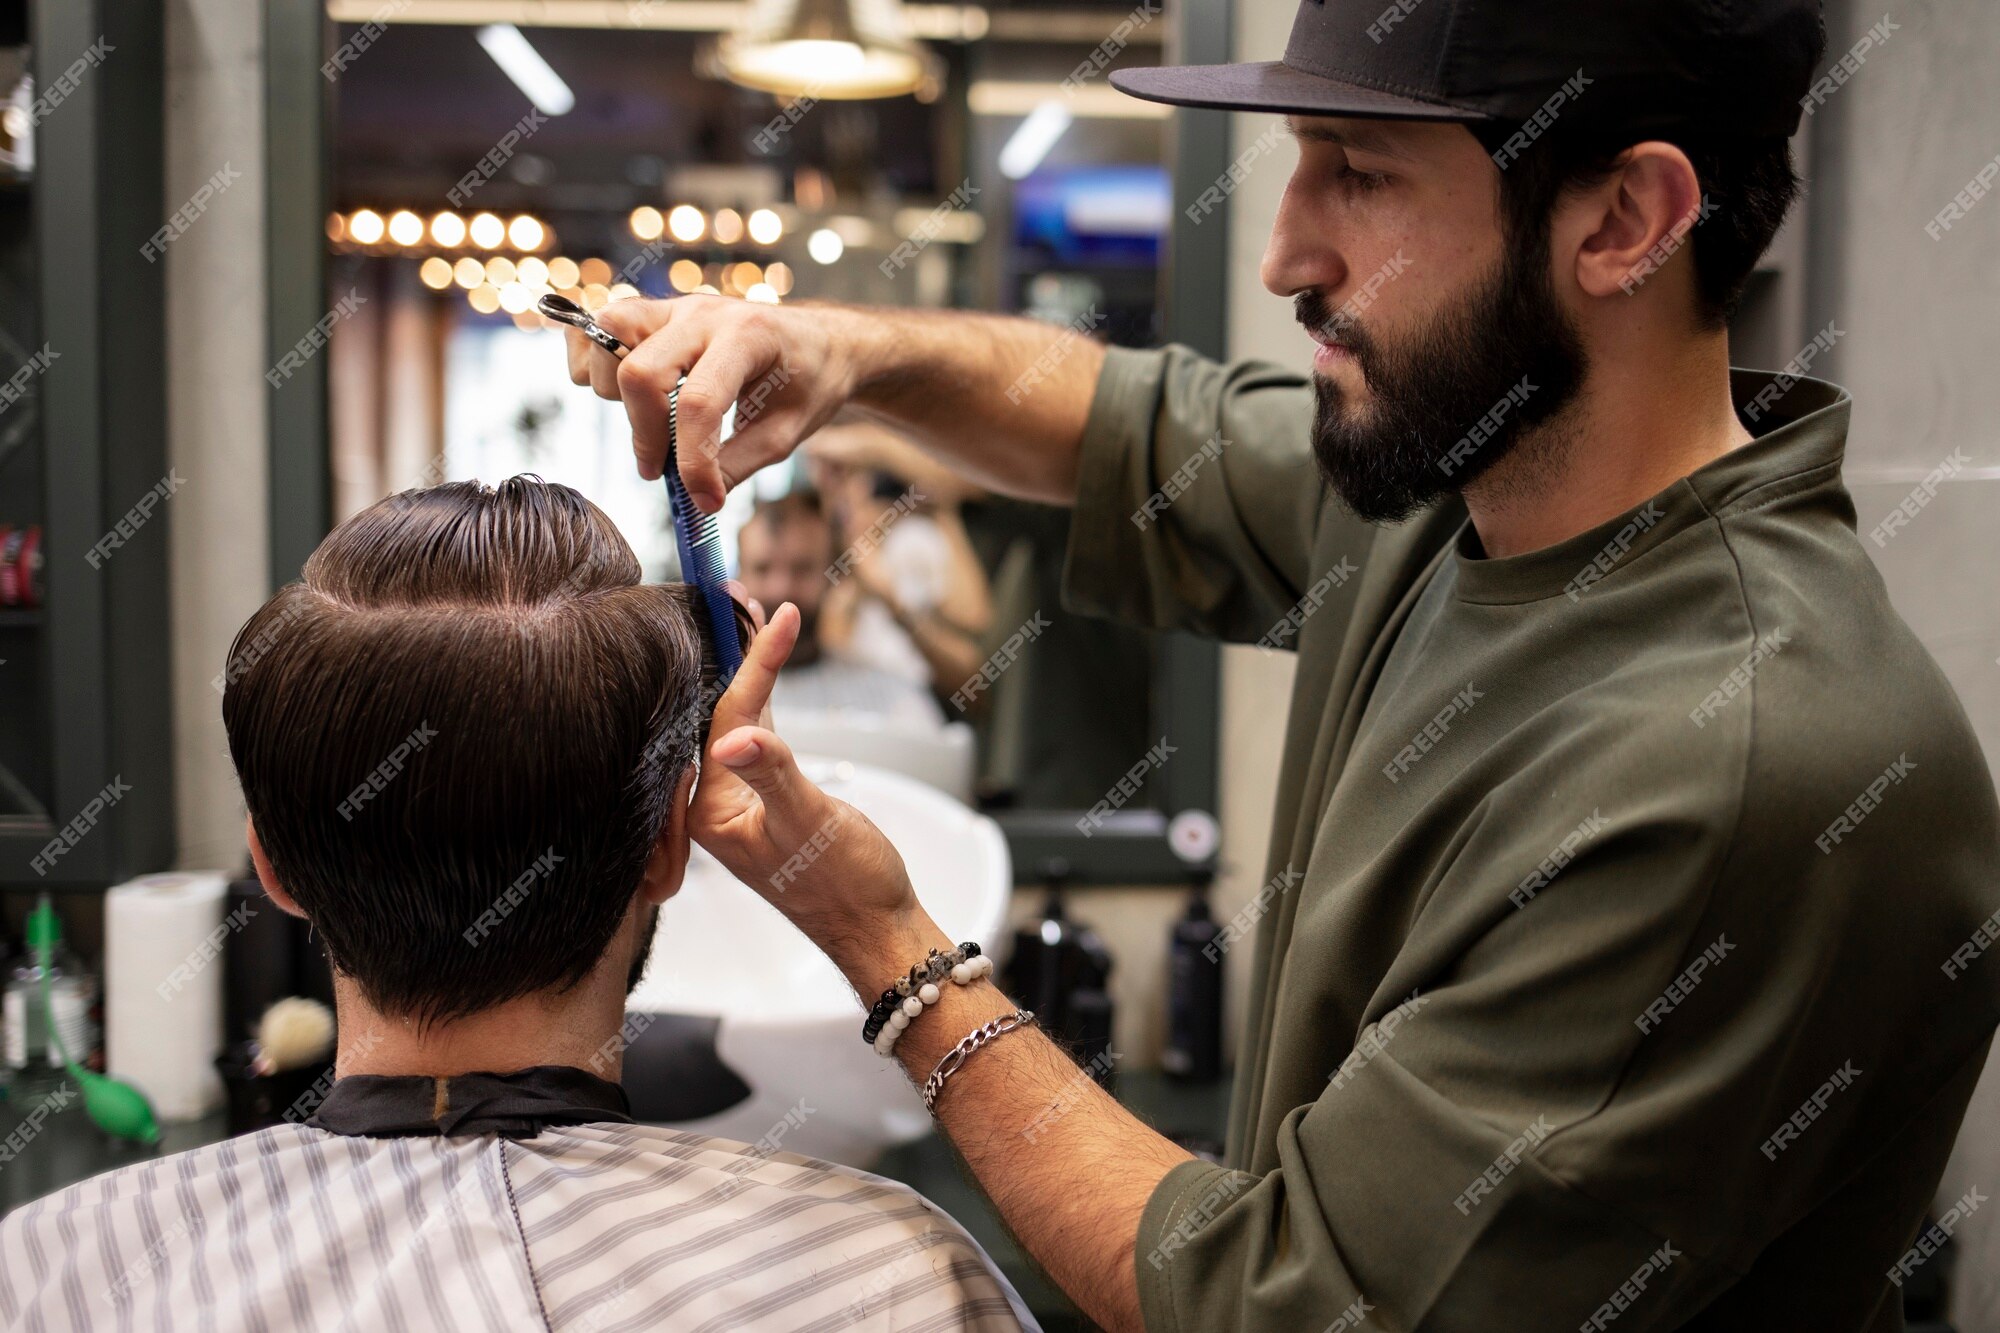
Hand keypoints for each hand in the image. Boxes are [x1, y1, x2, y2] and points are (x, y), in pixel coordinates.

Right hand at [564, 294, 874, 509]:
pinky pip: (597, 322)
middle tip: (661, 469)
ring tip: (649, 418)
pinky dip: (592, 356)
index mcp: (748, 337)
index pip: (698, 404)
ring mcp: (675, 307)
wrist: (820, 342)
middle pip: (640, 372)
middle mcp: (704, 314)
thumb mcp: (786, 434)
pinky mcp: (655, 312)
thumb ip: (737, 464)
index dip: (693, 462)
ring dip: (614, 389)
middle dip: (646, 434)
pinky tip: (620, 390)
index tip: (705, 501)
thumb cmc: (808, 384)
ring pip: (608, 333)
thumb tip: (693, 498)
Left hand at [688, 600, 923, 953]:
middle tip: (735, 594)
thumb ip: (773, 775)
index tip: (779, 616)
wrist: (878, 926)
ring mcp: (736, 803)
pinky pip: (754, 739)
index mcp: (710, 813)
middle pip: (716, 713)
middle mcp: (713, 806)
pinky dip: (762, 700)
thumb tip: (733, 740)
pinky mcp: (763, 801)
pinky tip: (764, 672)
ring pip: (734, 722)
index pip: (726, 720)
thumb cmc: (847, 884)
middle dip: (730, 654)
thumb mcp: (809, 824)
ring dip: (745, 671)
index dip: (754, 664)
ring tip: (748, 614)